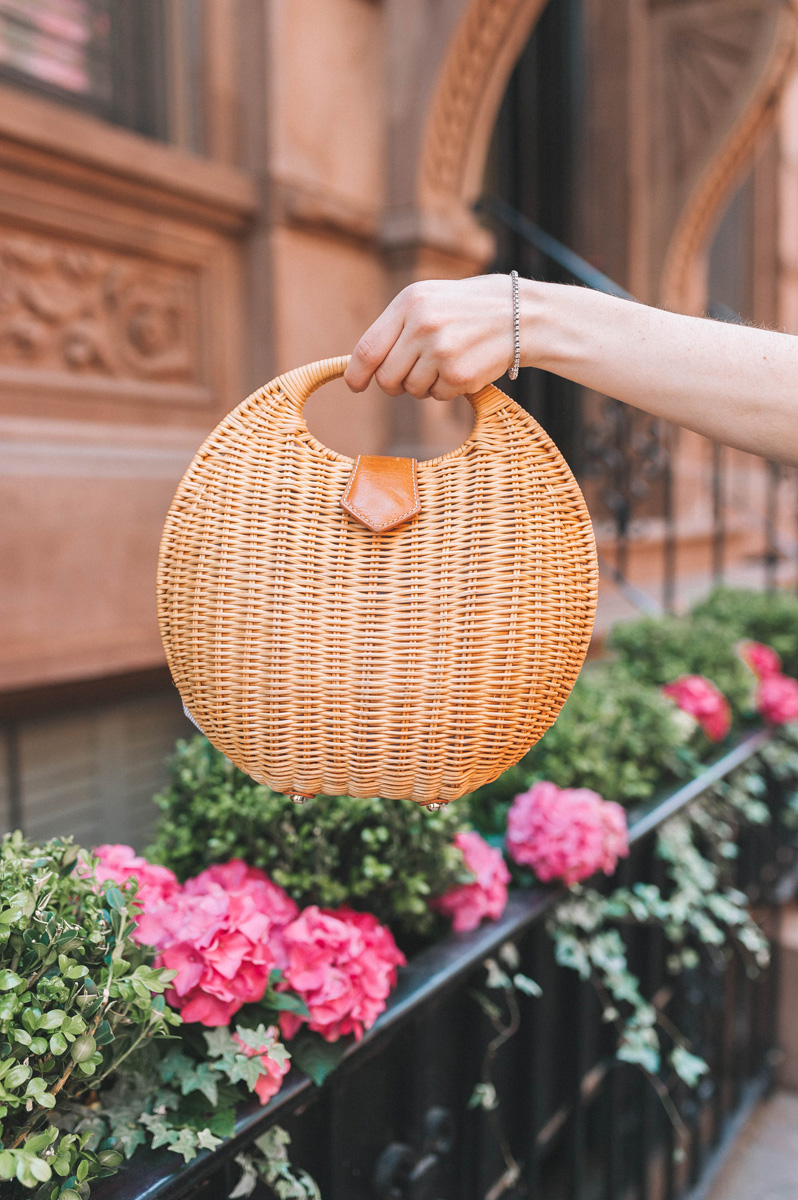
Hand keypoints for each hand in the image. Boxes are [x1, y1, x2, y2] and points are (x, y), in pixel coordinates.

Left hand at [344, 275, 516, 399]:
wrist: (522, 315)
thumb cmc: (469, 309)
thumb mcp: (429, 301)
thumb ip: (397, 327)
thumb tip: (363, 365)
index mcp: (410, 303)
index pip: (367, 349)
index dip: (355, 374)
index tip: (354, 385)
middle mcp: (422, 326)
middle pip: (386, 378)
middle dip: (394, 385)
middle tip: (410, 376)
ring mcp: (441, 351)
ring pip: (411, 390)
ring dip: (424, 385)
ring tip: (446, 362)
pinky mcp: (459, 374)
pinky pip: (438, 396)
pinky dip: (447, 390)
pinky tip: (464, 367)